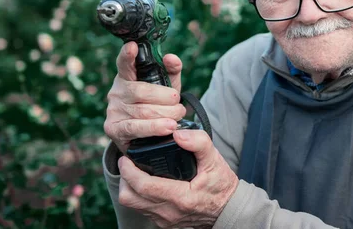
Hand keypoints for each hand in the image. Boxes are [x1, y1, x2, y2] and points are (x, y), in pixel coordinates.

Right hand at [104, 42, 187, 153]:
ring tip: (178, 116)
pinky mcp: (113, 129)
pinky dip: (154, 127)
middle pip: (142, 91)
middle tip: (179, 105)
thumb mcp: (166, 86)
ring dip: (166, 114)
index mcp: (127, 76)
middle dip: (166, 98)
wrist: (144, 136)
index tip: (133, 46)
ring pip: (143, 110)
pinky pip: (135, 127)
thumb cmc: (156, 104)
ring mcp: (113, 110)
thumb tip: (171, 58)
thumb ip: (171, 71)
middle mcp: (117, 92)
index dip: (128, 55)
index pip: (125, 63)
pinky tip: (168, 127)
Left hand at [118, 129, 239, 228]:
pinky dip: (138, 195)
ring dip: (130, 187)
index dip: (129, 171)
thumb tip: (178, 133)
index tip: (126, 158)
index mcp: (181, 197)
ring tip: (135, 171)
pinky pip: (142, 210)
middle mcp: (169, 212)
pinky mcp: (164, 223)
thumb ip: (199, 143)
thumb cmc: (221, 184)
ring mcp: (165, 220)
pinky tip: (146, 182)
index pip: (143, 186)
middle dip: (124, 178)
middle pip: (130, 198)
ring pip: (133, 205)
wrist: (228, 209)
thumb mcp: (215, 160)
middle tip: (128, 163)